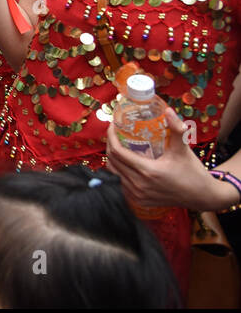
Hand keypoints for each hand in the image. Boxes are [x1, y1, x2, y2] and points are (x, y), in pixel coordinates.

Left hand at [106, 110, 229, 210]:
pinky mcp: (139, 202)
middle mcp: (139, 185)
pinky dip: (118, 173)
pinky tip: (124, 164)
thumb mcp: (183, 149)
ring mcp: (138, 195)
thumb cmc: (193, 172)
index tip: (112, 126)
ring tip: (118, 146)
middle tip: (115, 134)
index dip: (111, 137)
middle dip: (110, 145)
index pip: (117, 152)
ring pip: (113, 174)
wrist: (203, 197)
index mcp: (147, 171)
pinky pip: (120, 185)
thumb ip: (176, 129)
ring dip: (113, 159)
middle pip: (112, 162)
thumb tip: (167, 110)